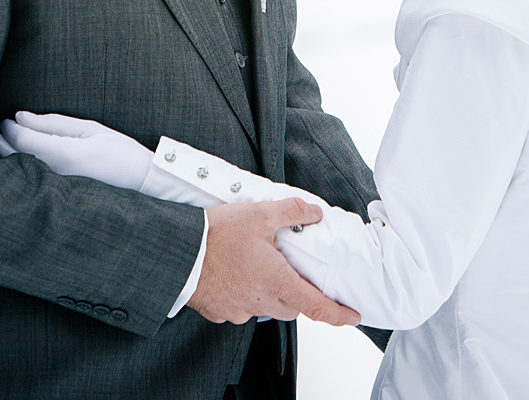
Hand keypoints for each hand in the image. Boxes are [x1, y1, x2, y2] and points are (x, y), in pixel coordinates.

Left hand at [0, 111, 152, 190]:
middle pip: (14, 159)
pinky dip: (20, 170)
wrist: (143, 182)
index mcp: (64, 154)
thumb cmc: (120, 152)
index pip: (22, 140)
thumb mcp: (89, 129)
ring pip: (20, 172)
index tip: (5, 120)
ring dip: (6, 158)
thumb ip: (53, 123)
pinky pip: (32, 181)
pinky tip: (16, 164)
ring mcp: (56, 188)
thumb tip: (20, 117)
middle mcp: (55, 174)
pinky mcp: (59, 195)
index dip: (8, 129)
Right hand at [187, 199, 359, 327]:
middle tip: (288, 267)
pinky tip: (235, 272)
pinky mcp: (221, 312)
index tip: (352, 316)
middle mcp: (261, 302)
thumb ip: (292, 212)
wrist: (177, 254)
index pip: (317, 308)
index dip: (339, 315)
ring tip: (257, 264)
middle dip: (297, 291)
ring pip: (267, 306)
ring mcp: (240, 310)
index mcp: (278, 282)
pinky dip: (244, 293)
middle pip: (292, 306)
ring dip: (269, 291)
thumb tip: (313, 213)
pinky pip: (242, 307)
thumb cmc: (216, 236)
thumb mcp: (260, 214)